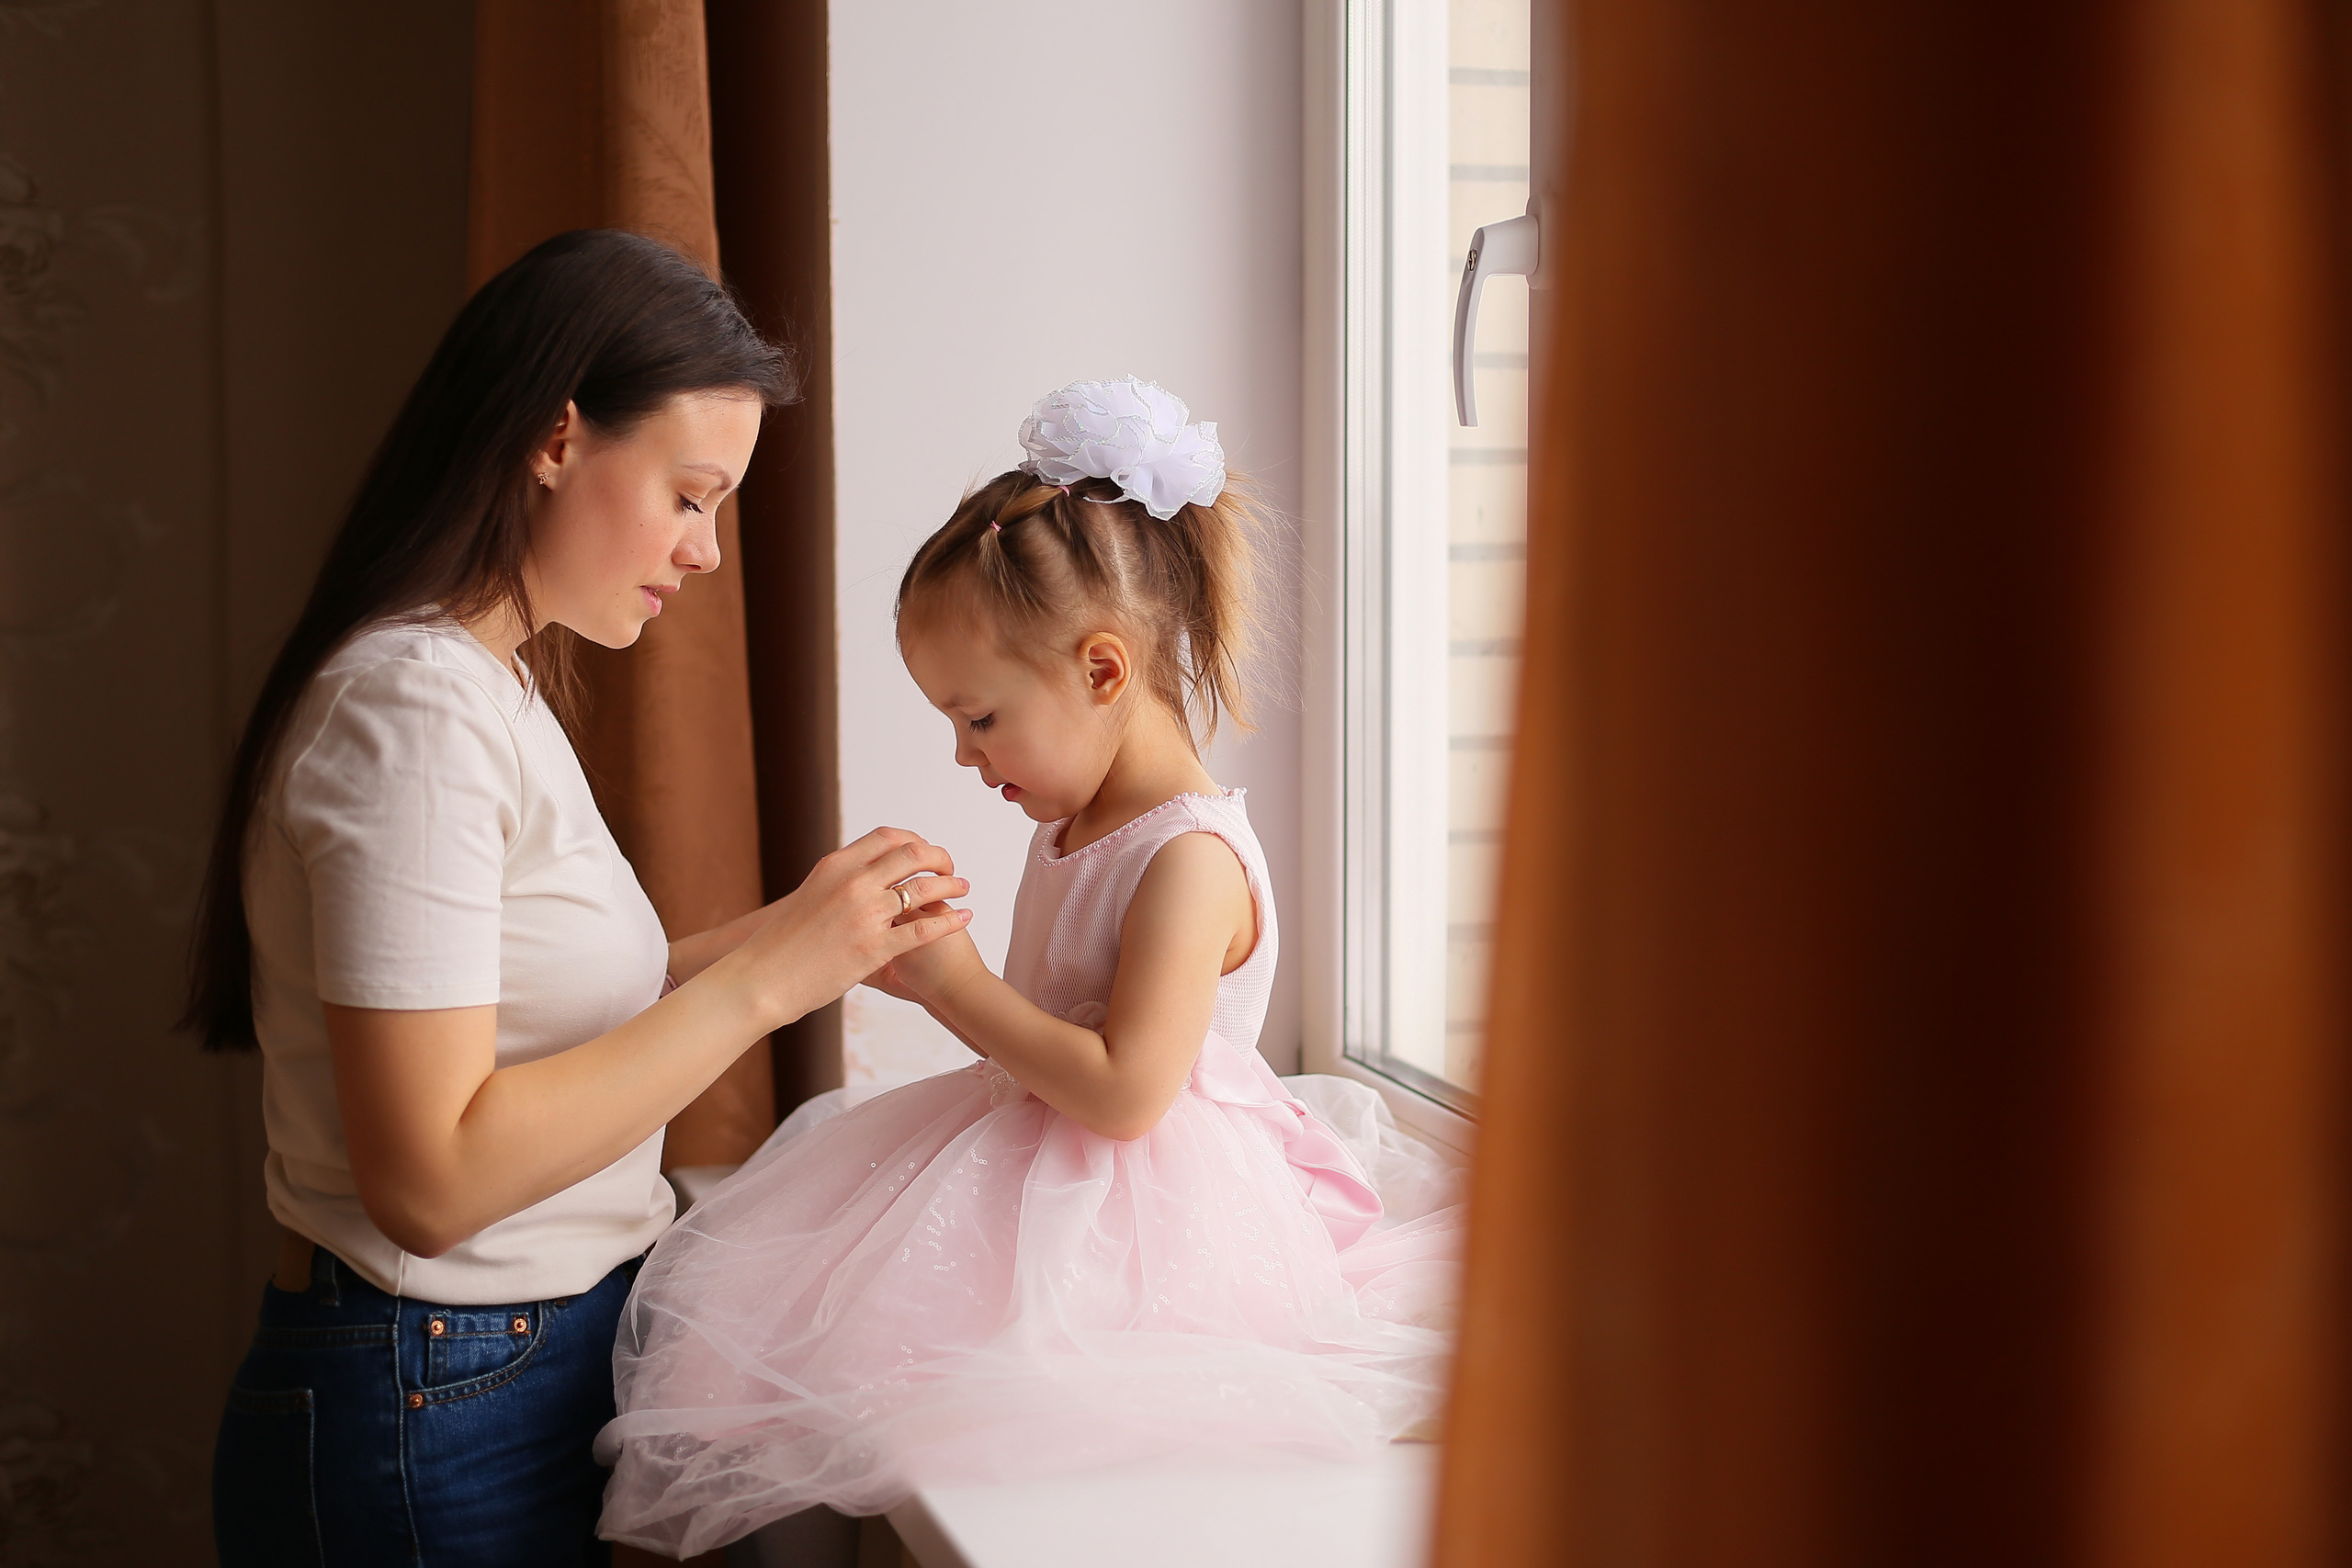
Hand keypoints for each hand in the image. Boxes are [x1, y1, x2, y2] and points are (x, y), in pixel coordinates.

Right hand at [713, 828, 970, 1027]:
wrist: (761, 979)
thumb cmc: (780, 945)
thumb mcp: (807, 898)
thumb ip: (836, 883)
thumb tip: (854, 876)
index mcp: (835, 866)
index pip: (887, 837)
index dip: (914, 840)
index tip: (925, 850)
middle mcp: (853, 883)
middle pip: (912, 854)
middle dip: (939, 857)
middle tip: (951, 866)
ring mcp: (866, 914)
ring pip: (924, 888)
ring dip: (951, 884)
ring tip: (964, 888)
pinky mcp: (875, 948)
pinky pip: (925, 929)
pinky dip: (950, 920)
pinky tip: (965, 919)